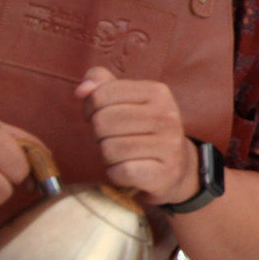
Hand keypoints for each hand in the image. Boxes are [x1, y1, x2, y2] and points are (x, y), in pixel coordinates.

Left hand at [76, 66, 196, 205]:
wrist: (177, 167)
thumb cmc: (143, 130)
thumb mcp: (128, 100)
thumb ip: (101, 85)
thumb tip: (81, 90)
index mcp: (157, 92)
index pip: (101, 95)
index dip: (90, 108)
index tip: (102, 117)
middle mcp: (166, 116)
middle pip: (102, 122)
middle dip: (98, 134)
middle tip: (112, 138)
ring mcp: (168, 146)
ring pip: (108, 149)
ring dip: (106, 156)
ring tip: (121, 154)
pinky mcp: (163, 174)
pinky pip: (119, 171)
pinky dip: (115, 173)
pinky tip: (127, 170)